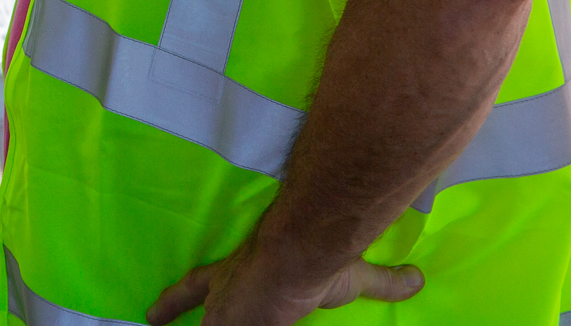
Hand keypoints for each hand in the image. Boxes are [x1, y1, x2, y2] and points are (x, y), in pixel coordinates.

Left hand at [147, 237, 422, 325]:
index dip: (171, 303)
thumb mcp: (353, 276)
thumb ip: (381, 282)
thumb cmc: (317, 259)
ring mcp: (221, 318)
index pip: (190, 289)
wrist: (297, 252)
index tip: (150, 316)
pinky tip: (173, 325)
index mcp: (231, 279)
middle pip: (200, 322)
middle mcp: (219, 298)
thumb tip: (419, 279)